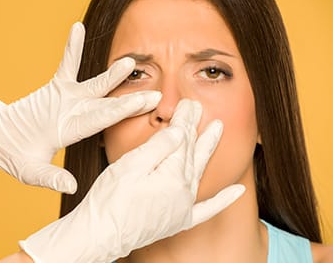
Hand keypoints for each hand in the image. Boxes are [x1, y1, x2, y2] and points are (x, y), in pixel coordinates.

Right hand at [0, 23, 160, 192]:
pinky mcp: (55, 87)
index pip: (103, 120)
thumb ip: (51, 177)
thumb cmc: (16, 157)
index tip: (146, 104)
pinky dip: (71, 48)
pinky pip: (66, 64)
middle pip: (108, 104)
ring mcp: (69, 99)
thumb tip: (71, 187)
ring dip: (111, 73)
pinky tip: (78, 28)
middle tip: (156, 92)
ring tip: (130, 61)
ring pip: (94, 83)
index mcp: (74, 132)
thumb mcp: (32, 171)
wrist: (2, 140)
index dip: (124, 111)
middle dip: (130, 99)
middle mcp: (78, 114)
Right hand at [19, 99, 244, 262]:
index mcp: (172, 176)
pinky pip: (207, 209)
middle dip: (196, 128)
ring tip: (217, 130)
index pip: (182, 139)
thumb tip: (180, 131)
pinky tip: (237, 191)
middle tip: (201, 108)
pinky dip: (223, 200)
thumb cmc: (110, 200)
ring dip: (208, 149)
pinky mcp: (178, 220)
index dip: (185, 119)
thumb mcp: (130, 166)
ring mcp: (183, 207)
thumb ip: (159, 147)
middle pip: (192, 152)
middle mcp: (184, 191)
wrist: (101, 236)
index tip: (188, 103)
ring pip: (199, 171)